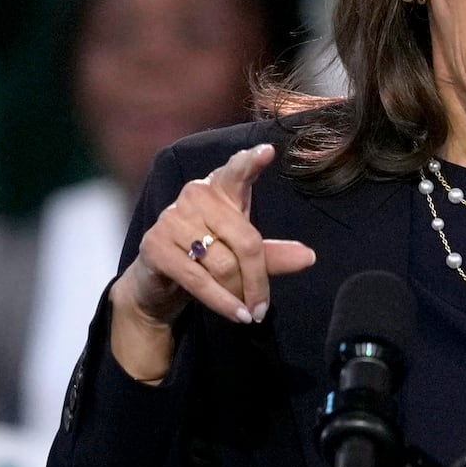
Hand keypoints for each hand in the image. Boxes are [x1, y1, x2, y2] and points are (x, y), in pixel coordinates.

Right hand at [109, 144, 316, 380]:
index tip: (268, 151)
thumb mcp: (242, 255)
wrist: (158, 285)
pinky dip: (222, 302)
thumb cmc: (207, 259)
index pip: (236, 171)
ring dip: (238, 294)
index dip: (250, 162)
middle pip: (245, 240)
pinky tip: (237, 315)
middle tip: (262, 308)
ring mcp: (171, 218)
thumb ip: (272, 254)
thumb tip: (309, 257)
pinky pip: (199, 279)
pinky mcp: (156, 246)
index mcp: (220, 188)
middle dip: (258, 280)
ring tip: (244, 311)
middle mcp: (194, 195)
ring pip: (223, 264)